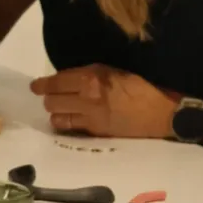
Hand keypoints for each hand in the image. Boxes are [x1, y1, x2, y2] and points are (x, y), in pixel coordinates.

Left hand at [30, 64, 174, 137]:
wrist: (165, 113)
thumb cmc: (147, 87)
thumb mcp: (119, 71)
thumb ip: (94, 73)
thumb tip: (73, 78)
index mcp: (93, 78)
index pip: (56, 82)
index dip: (42, 84)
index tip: (36, 86)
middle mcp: (87, 97)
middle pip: (51, 101)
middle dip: (49, 98)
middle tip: (52, 97)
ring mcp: (91, 117)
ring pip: (57, 117)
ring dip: (57, 113)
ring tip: (63, 110)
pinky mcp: (97, 131)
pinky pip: (72, 128)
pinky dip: (68, 124)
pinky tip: (73, 120)